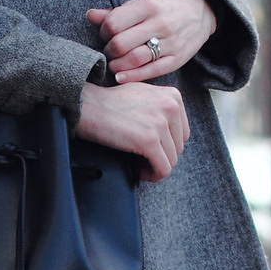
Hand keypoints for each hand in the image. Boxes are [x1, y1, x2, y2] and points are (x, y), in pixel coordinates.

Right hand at [75, 79, 189, 181]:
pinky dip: (152, 175)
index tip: (150, 148)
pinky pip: (163, 169)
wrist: (87, 105)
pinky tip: (139, 171)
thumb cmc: (110, 103)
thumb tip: (172, 131)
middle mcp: (171, 107)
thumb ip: (162, 107)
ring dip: (155, 166)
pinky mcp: (149, 140)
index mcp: (173, 96)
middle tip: (141, 158)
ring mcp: (160, 124)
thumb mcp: (144, 94)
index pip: (183, 133)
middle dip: (161, 156)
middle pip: (178, 147)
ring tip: (139, 164)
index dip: (167, 145)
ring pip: (171, 160)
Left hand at [86, 0, 215, 81]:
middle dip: (109, 50)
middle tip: (110, 51)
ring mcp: (170, 43)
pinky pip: (150, 72)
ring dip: (117, 65)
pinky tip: (120, 77)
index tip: (106, 35)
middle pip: (121, 44)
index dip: (103, 32)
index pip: (114, 23)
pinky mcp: (176, 59)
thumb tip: (90, 15)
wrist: (200, 12)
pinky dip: (131, 76)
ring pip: (134, 59)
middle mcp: (160, 24)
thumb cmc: (164, 9)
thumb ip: (116, 12)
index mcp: (148, 6)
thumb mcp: (142, 4)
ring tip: (115, 63)